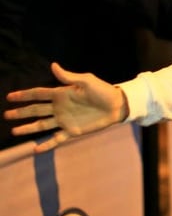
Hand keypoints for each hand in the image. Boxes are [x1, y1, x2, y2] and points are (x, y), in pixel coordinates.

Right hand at [4, 63, 127, 152]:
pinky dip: (46, 145)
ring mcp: (65, 120)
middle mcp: (59, 108)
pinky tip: (35, 149)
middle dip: (21, 112)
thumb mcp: (87, 81)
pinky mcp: (73, 131)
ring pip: (41, 125)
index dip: (24, 95)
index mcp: (61, 94)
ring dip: (28, 128)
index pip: (38, 94)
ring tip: (14, 131)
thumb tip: (53, 65)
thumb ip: (69, 77)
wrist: (117, 106)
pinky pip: (56, 139)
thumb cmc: (103, 91)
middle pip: (36, 110)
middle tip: (6, 114)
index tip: (10, 97)